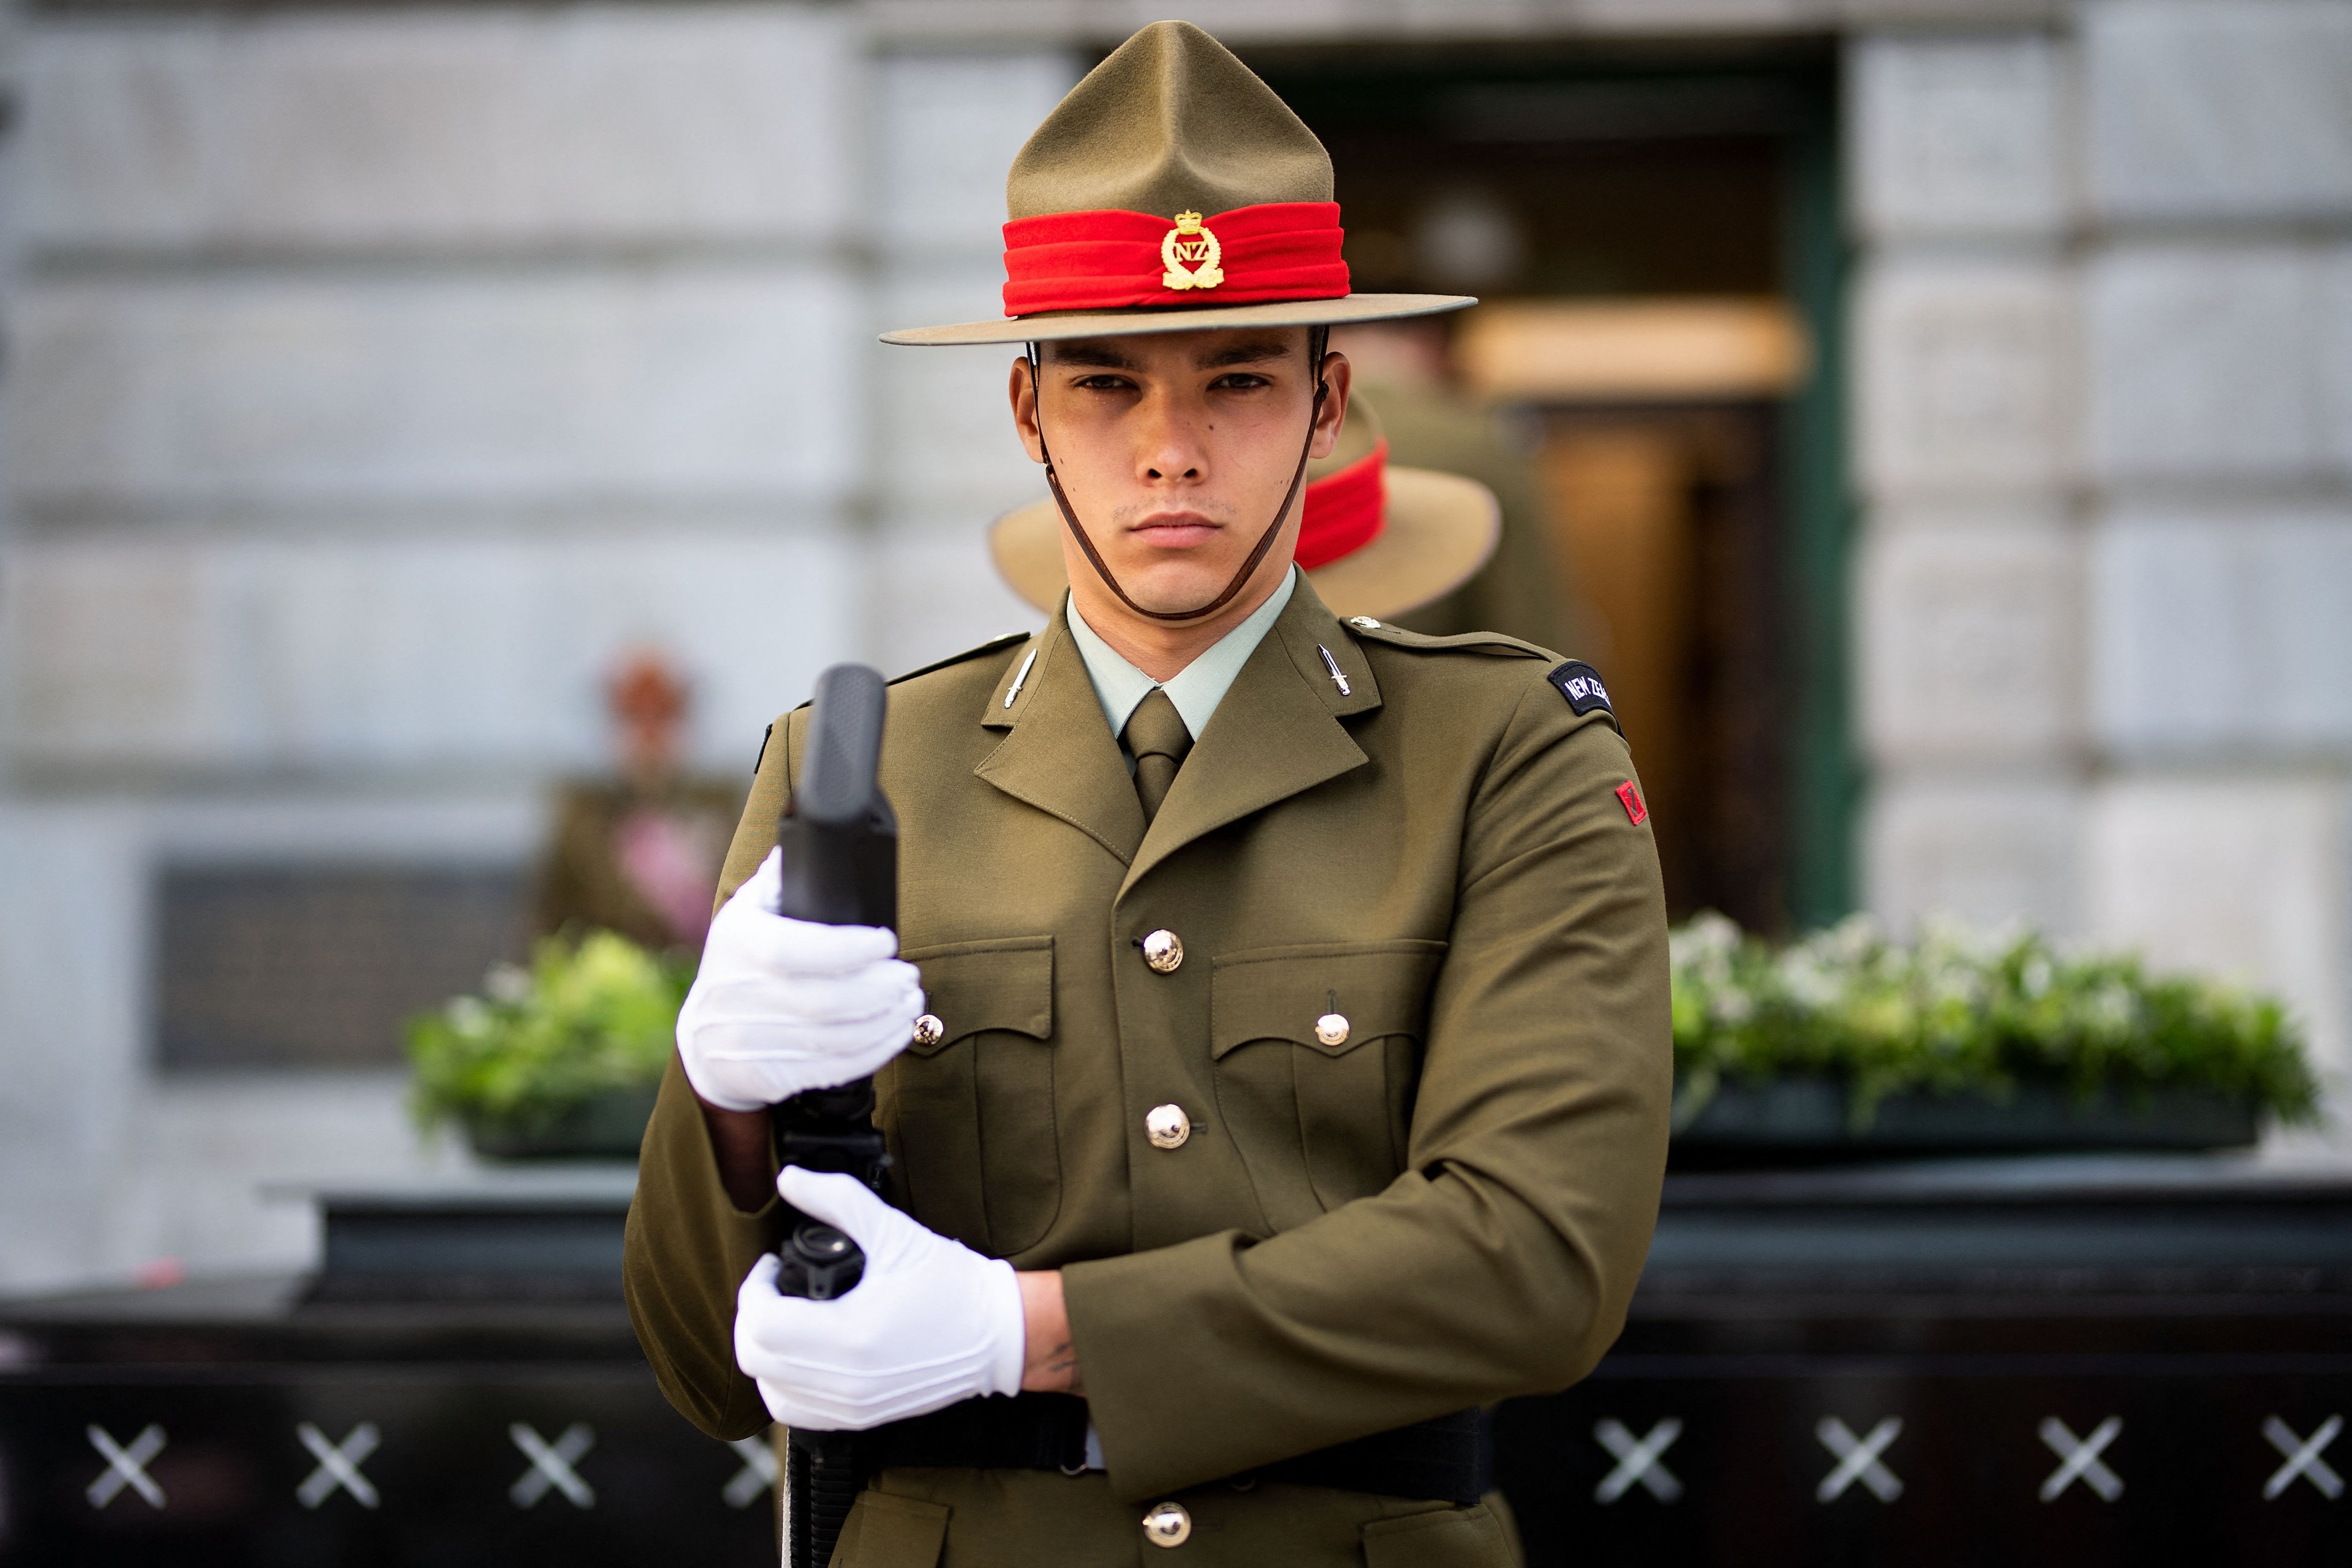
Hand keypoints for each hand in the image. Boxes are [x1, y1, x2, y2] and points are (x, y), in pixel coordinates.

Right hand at [676, 848, 923, 1110]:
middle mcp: (738, 995)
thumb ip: (781, 880)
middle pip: (824, 1002)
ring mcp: (751, 1041)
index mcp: (737, 944)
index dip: (848, 948)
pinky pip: (833, 1069)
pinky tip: (898, 1030)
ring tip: (912, 1000)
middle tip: (909, 976)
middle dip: (881, 989)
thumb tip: (815, 841)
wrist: (703, 1042)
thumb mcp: (746, 913)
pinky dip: (876, 1052)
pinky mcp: (769, 1077)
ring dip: (886, 1020)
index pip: (794, 950)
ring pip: (835, 1039)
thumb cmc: (739, 964)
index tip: (886, 940)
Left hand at [735, 1169, 1025, 1429]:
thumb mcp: (895, 1232)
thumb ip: (838, 1200)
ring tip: (786, 1317)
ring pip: (770, 1389)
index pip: (762, 1324)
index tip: (772, 1266)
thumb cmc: (953, 1285)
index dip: (755, 1289)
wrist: (998, 1334)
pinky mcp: (859, 1417)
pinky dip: (784, 1381)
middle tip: (774, 1288)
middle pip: (756, 1359)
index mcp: (851, 1336)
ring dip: (765, 1350)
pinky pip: (795, 1410)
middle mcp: (847, 1380)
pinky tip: (800, 1351)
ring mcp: (852, 1405)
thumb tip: (790, 1179)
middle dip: (753, 1316)